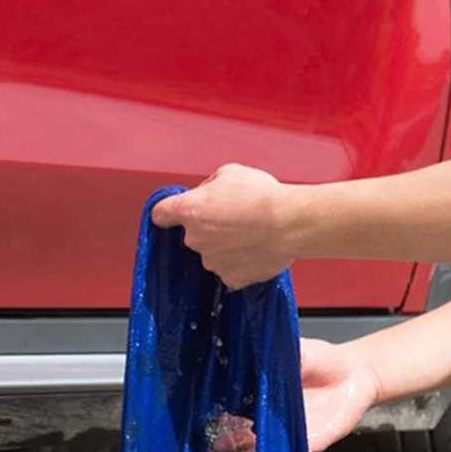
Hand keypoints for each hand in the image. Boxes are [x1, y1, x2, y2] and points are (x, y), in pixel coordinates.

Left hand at [151, 164, 294, 288]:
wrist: (290, 225)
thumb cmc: (263, 197)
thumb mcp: (230, 173)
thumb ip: (209, 185)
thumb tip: (208, 194)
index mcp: (189, 210)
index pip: (160, 214)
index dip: (167, 213)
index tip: (172, 215)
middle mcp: (195, 239)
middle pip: (193, 234)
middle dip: (209, 227)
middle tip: (235, 217)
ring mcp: (212, 262)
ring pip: (213, 254)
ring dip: (226, 246)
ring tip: (251, 234)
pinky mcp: (231, 279)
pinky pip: (230, 271)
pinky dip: (240, 264)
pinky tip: (255, 251)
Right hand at [211, 338, 379, 451]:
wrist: (356, 372)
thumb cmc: (323, 360)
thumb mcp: (297, 350)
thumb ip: (278, 354)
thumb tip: (258, 349)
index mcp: (262, 395)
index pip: (234, 409)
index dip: (223, 414)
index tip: (215, 416)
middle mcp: (271, 418)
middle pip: (243, 436)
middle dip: (231, 442)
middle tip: (222, 443)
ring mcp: (290, 432)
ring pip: (265, 450)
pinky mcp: (313, 441)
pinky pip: (296, 451)